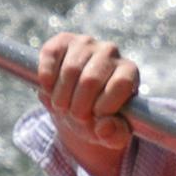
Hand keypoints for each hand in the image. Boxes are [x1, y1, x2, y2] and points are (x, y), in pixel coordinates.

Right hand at [36, 31, 139, 175]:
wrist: (77, 106)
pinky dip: (46, 79)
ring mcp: (86, 43)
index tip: (96, 120)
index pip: (120, 85)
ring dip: (60, 98)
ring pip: (69, 71)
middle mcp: (111, 51)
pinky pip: (50, 56)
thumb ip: (115, 135)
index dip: (103, 107)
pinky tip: (50, 89)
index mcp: (129, 72)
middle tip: (75, 118)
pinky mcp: (63, 40)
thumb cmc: (99, 120)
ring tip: (63, 107)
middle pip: (91, 80)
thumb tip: (104, 127)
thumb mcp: (111, 134)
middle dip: (78, 108)